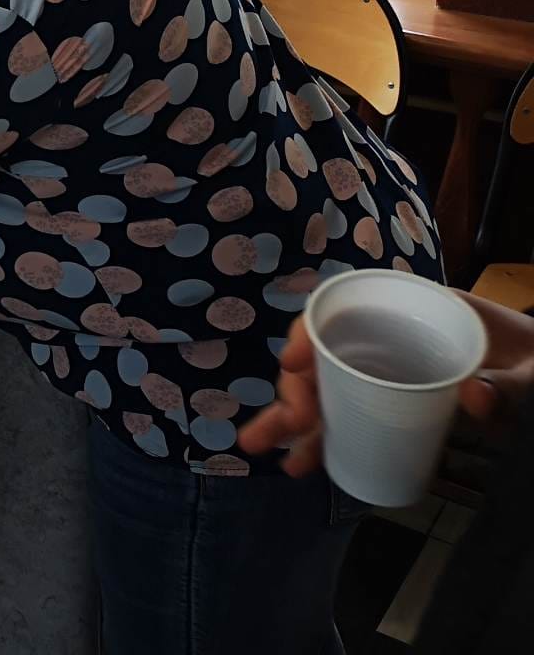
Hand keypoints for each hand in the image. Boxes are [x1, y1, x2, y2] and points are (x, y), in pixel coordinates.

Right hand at [240, 291, 533, 475]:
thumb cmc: (532, 358)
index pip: (343, 310)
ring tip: (265, 450)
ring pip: (325, 392)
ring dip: (290, 420)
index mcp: (410, 311)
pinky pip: (345, 419)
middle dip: (295, 392)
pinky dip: (319, 440)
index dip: (309, 332)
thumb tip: (476, 398)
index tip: (293, 363)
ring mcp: (384, 374)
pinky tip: (300, 461)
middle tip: (290, 426)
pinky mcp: (389, 406)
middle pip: (323, 357)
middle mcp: (385, 338)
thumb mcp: (529, 370)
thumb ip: (510, 384)